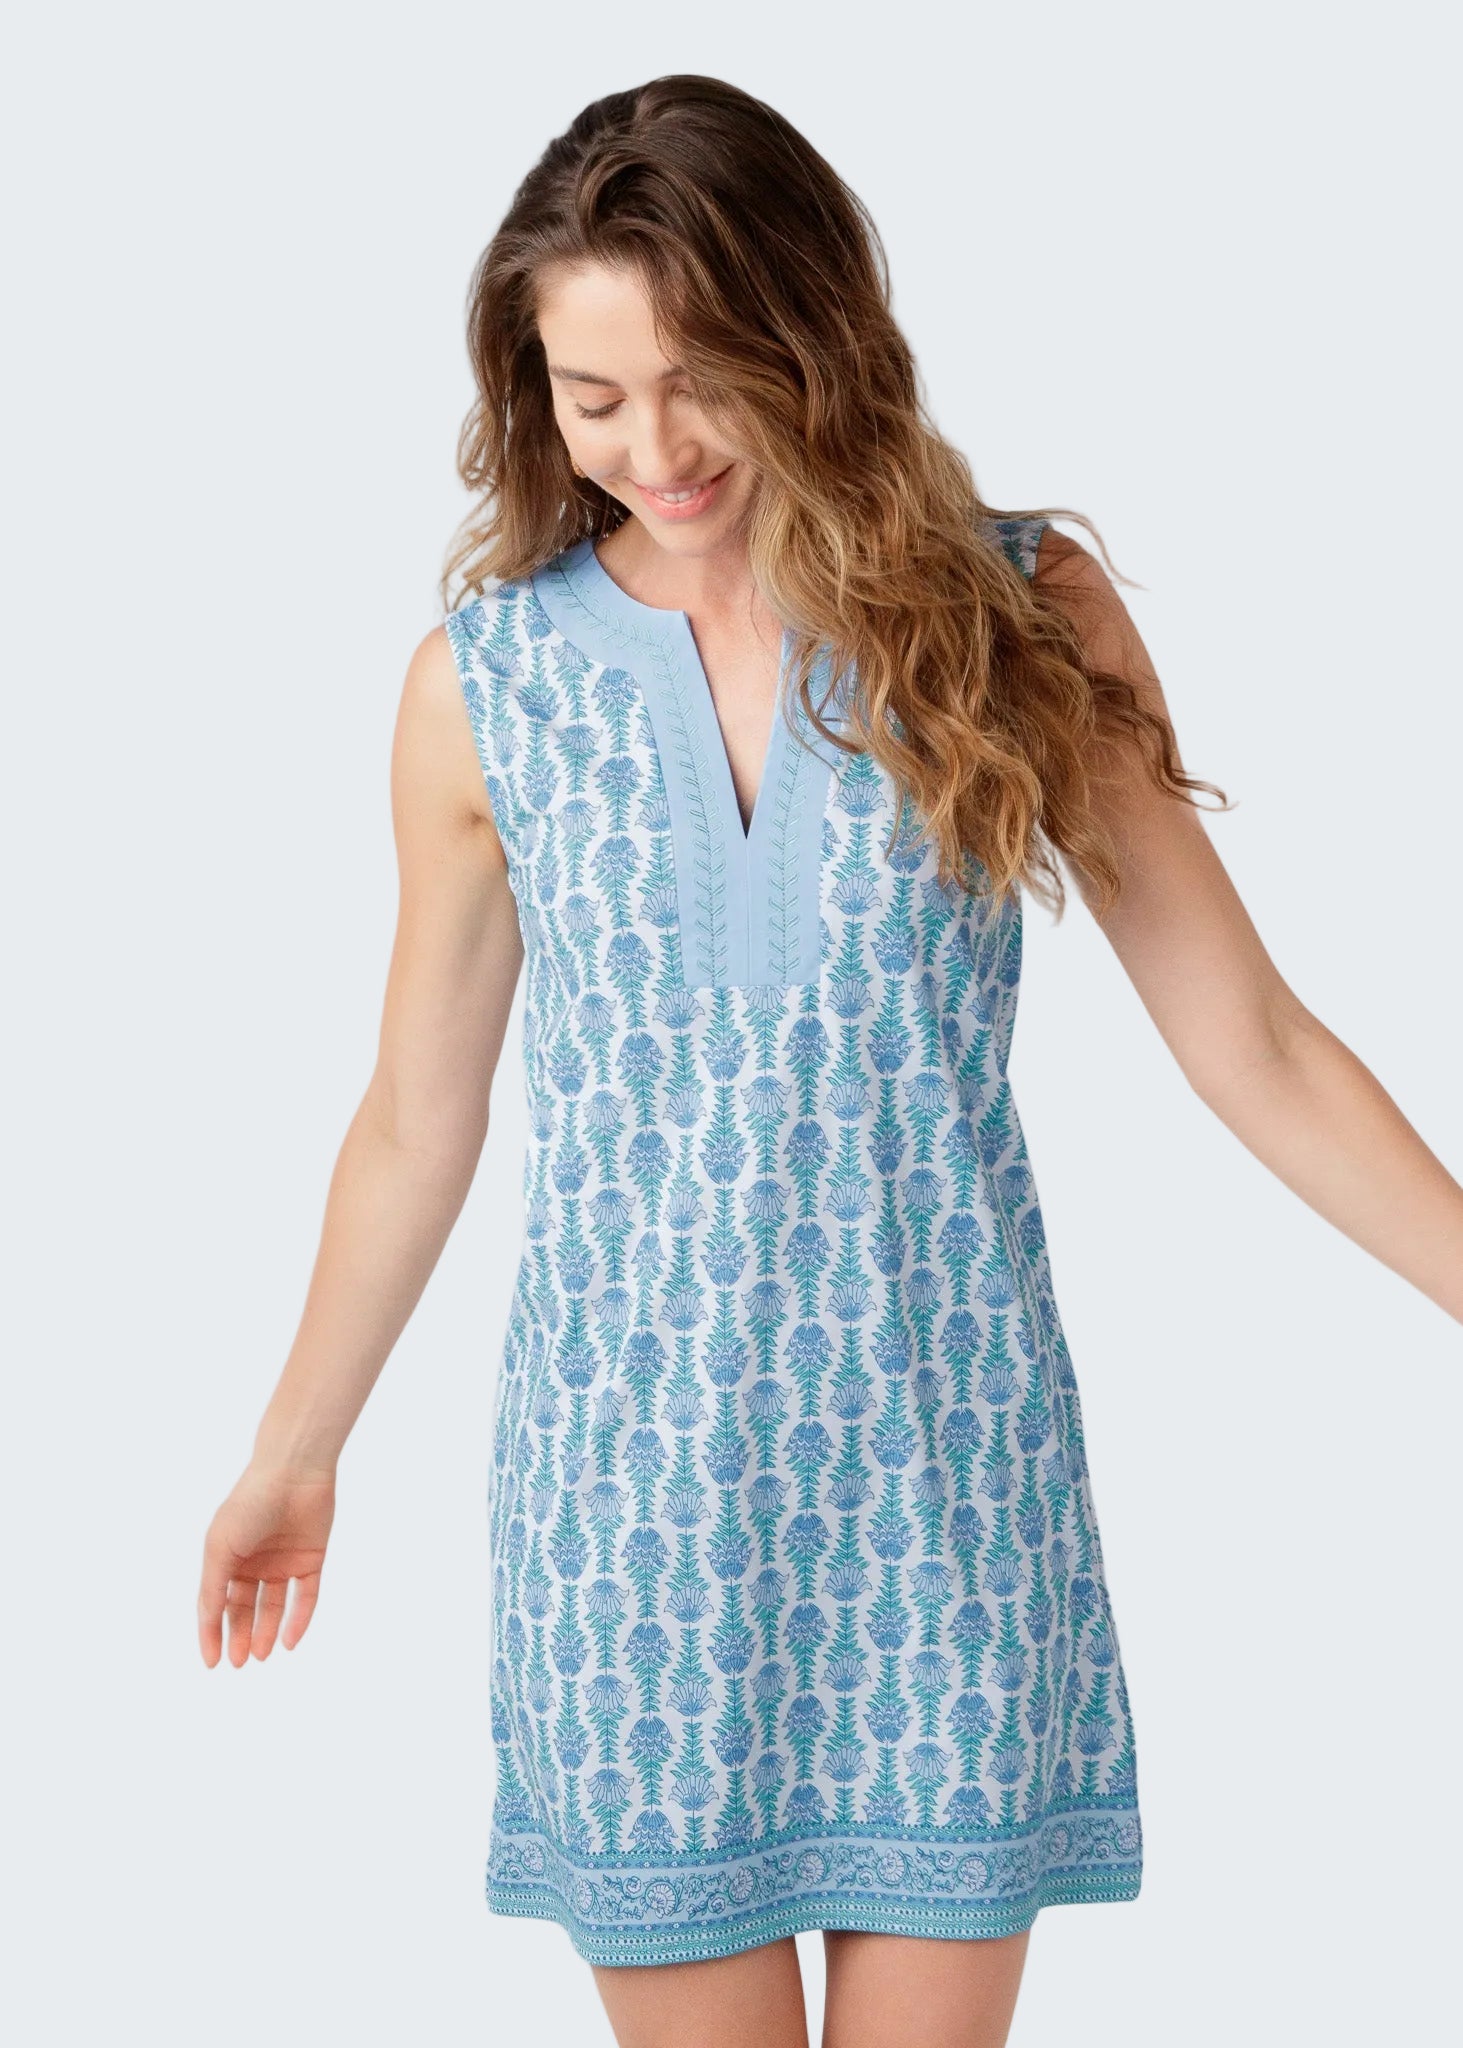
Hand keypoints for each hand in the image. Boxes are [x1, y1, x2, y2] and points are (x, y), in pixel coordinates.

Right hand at [197, 1463, 335, 1666]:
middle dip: (240, 1635)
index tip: (213, 1662)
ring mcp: (283, 1560)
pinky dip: (298, 1619)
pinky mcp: (311, 1558)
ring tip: (261, 1656)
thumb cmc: (249, 1505)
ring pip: (274, 1605)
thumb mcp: (220, 1549)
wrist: (293, 1472)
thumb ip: (213, 1588)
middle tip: (239, 1663)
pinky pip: (305, 1596)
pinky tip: (289, 1641)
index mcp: (226, 1556)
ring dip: (267, 1631)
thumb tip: (207, 1624)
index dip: (212, 1632)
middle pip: (245, 1607)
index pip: (216, 1602)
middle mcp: (254, 1560)